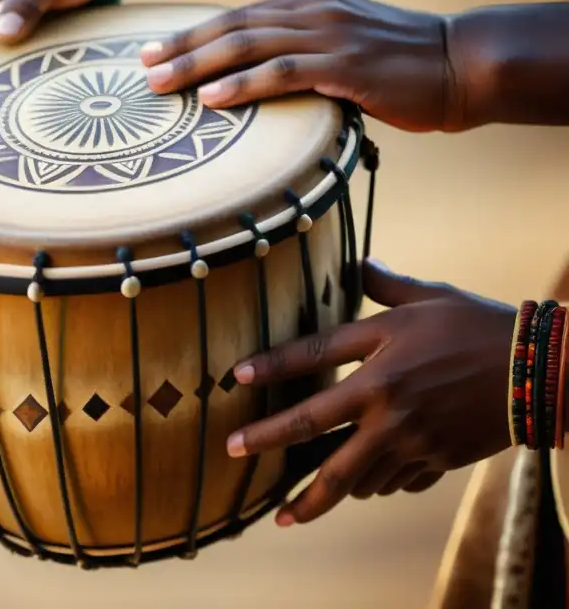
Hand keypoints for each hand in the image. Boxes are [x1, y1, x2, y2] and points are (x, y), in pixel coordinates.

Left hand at [140, 0, 467, 132]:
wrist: (459, 65)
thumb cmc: (397, 66)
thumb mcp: (341, 48)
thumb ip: (300, 54)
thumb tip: (253, 81)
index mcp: (309, 3)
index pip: (237, 17)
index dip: (192, 36)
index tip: (154, 53)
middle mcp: (313, 10)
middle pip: (232, 27)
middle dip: (183, 49)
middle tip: (144, 69)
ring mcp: (330, 35)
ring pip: (248, 45)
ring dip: (199, 66)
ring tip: (162, 85)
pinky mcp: (346, 66)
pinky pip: (283, 72)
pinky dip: (244, 84)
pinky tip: (213, 98)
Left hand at [225, 258, 515, 526]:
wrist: (542, 372)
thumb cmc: (480, 326)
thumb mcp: (430, 297)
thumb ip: (387, 285)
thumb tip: (360, 263)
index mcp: (382, 353)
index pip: (312, 355)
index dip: (271, 365)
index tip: (236, 376)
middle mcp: (386, 399)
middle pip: (313, 427)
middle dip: (267, 441)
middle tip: (232, 451)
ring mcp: (408, 435)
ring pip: (349, 475)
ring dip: (318, 492)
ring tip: (293, 506)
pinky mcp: (433, 460)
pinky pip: (391, 484)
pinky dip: (373, 488)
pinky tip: (362, 488)